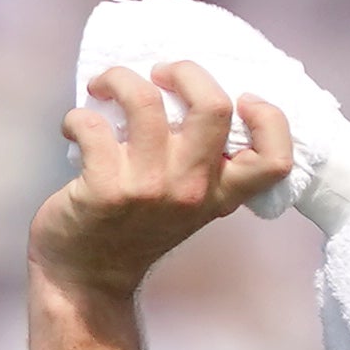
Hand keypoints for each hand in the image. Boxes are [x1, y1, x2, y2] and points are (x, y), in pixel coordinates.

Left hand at [32, 63, 294, 316]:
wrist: (85, 279)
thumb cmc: (132, 229)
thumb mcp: (184, 203)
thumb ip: (199, 163)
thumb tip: (187, 91)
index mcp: (220, 193)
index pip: (275, 161)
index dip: (270, 119)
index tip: (243, 98)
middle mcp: (192, 190)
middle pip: (214, 108)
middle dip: (186, 71)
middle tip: (160, 72)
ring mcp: (149, 189)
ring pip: (145, 103)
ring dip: (120, 79)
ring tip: (106, 83)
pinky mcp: (105, 189)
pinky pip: (92, 126)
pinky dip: (78, 117)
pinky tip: (75, 125)